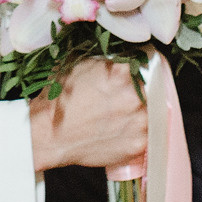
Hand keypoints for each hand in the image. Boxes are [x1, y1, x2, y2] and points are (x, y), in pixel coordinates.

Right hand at [27, 59, 149, 172]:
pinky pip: (147, 135)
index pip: (143, 64)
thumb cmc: (61, 101)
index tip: (128, 78)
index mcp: (123, 73)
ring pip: (151, 112)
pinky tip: (118, 131)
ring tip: (117, 117)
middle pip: (149, 89)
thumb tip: (126, 56)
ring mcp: (140, 122)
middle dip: (136, 92)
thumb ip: (109, 61)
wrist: (49, 135)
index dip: (134, 71)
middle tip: (118, 100)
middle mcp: (136, 97)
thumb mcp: (81, 66)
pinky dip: (136, 133)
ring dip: (139, 113)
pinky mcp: (139, 145)